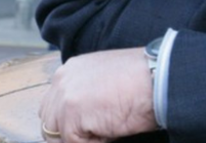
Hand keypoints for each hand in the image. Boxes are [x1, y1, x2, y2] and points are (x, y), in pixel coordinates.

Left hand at [39, 48, 156, 141]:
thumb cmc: (139, 81)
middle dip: (71, 133)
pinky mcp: (70, 114)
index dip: (69, 123)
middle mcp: (62, 79)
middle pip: (49, 124)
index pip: (52, 108)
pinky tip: (109, 129)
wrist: (156, 78)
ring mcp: (64, 96)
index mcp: (69, 69)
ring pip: (59, 136)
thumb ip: (82, 93)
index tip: (91, 125)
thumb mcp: (102, 80)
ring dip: (82, 137)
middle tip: (99, 128)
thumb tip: (75, 119)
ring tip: (106, 127)